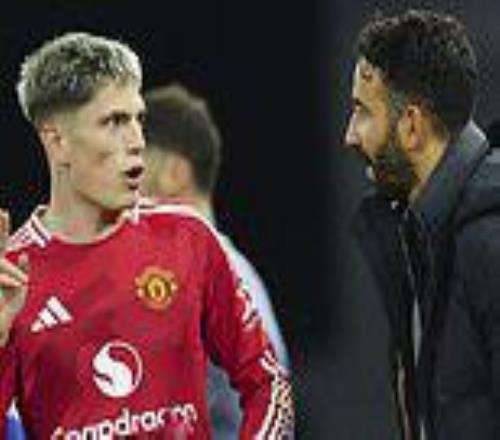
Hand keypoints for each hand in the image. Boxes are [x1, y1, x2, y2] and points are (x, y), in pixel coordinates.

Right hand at [0, 210, 27, 345]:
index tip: (2, 212)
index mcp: (0, 265)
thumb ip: (22, 270)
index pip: (0, 243)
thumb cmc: (10, 305)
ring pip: (2, 265)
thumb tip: (24, 255)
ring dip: (12, 272)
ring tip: (21, 281)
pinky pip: (2, 279)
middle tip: (2, 213)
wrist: (0, 324)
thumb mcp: (20, 287)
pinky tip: (19, 283)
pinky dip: (10, 280)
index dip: (0, 228)